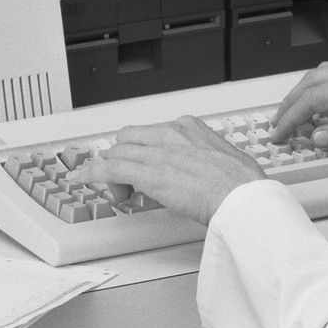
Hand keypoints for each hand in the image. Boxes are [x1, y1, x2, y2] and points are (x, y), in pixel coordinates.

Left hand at [76, 116, 267, 226]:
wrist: (244, 199)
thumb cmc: (243, 186)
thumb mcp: (225, 160)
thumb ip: (207, 159)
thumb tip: (205, 171)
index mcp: (190, 128)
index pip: (152, 133)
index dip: (143, 151)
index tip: (144, 164)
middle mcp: (171, 134)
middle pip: (129, 139)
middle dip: (124, 158)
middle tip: (129, 181)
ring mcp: (158, 152)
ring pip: (117, 153)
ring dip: (112, 173)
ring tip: (120, 192)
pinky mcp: (148, 173)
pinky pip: (109, 169)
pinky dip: (92, 173)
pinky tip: (83, 179)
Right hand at [268, 52, 327, 146]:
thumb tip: (318, 136)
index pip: (315, 97)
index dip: (292, 117)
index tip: (280, 132)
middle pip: (314, 78)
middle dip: (292, 101)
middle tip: (279, 122)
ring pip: (326, 69)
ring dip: (307, 89)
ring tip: (296, 109)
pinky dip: (326, 80)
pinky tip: (326, 92)